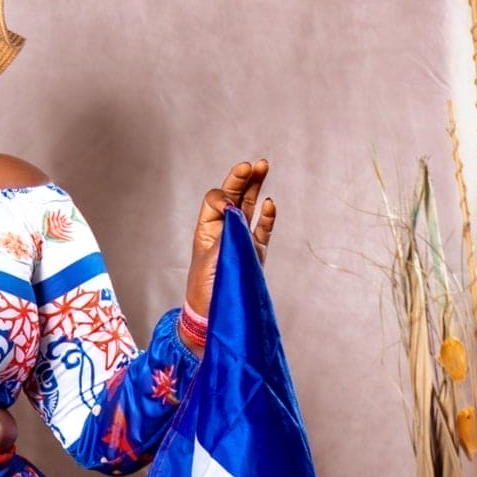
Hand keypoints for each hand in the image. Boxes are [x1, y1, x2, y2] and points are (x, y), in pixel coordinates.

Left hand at [184, 160, 274, 323]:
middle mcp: (224, 230)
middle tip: (252, 164)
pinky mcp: (256, 252)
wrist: (213, 312)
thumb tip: (234, 208)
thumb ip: (225, 230)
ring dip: (256, 187)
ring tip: (263, 165)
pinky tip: (270, 202)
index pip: (216, 199)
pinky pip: (263, 229)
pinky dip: (267, 216)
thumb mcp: (212, 254)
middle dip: (242, 179)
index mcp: (207, 228)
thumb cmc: (206, 286)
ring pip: (250, 207)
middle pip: (234, 196)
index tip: (227, 202)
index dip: (223, 194)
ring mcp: (242, 240)